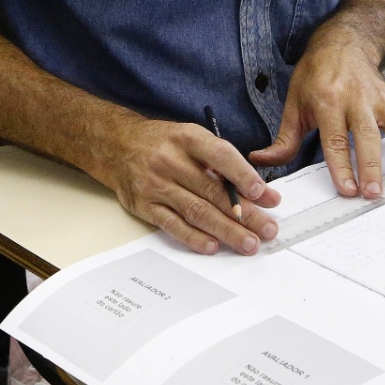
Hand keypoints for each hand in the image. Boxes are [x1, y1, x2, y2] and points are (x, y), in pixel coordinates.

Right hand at [100, 117, 280, 255]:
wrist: (116, 145)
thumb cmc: (163, 143)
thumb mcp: (190, 139)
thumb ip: (220, 162)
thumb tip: (257, 192)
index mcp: (186, 138)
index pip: (221, 156)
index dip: (244, 176)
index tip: (265, 195)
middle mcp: (169, 160)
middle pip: (213, 191)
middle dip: (245, 213)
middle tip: (268, 229)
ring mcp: (155, 184)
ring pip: (197, 211)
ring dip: (227, 230)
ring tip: (249, 243)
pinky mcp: (145, 205)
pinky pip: (173, 225)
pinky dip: (194, 238)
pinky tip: (213, 246)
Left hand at [252, 34, 384, 198]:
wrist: (344, 42)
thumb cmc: (316, 75)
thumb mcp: (294, 102)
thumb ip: (283, 138)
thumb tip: (261, 161)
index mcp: (327, 99)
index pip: (335, 137)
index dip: (342, 165)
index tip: (348, 189)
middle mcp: (357, 98)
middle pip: (367, 135)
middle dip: (372, 165)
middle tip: (374, 193)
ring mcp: (380, 99)